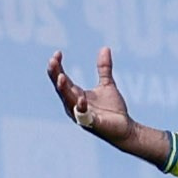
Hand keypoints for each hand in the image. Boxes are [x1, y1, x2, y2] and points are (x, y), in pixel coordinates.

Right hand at [47, 47, 172, 166]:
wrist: (125, 128)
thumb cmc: (113, 109)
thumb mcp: (107, 85)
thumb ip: (104, 68)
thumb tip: (105, 48)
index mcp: (75, 95)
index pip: (61, 79)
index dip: (57, 67)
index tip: (57, 53)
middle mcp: (74, 105)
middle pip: (60, 88)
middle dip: (55, 75)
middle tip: (52, 61)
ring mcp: (81, 115)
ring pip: (68, 101)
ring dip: (64, 89)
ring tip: (61, 77)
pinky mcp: (91, 124)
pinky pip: (83, 115)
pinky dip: (81, 107)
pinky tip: (81, 98)